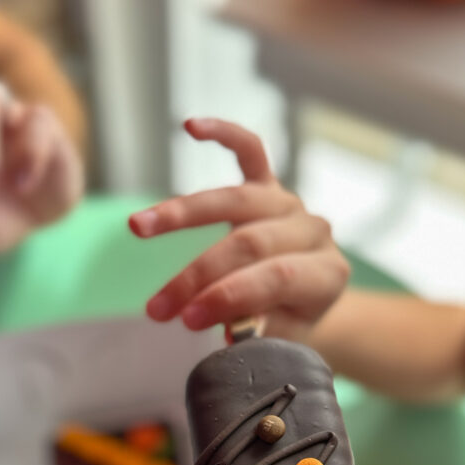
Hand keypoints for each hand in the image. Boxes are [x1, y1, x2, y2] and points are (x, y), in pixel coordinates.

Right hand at [129, 119, 348, 339]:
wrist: (309, 300)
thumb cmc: (288, 322)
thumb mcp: (280, 338)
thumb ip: (258, 329)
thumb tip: (225, 328)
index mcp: (326, 273)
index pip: (276, 277)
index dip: (230, 296)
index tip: (187, 321)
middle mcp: (313, 231)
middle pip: (250, 242)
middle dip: (198, 275)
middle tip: (158, 307)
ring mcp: (291, 204)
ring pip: (236, 200)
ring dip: (182, 214)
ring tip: (137, 227)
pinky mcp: (270, 185)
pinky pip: (250, 151)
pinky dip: (223, 134)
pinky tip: (189, 126)